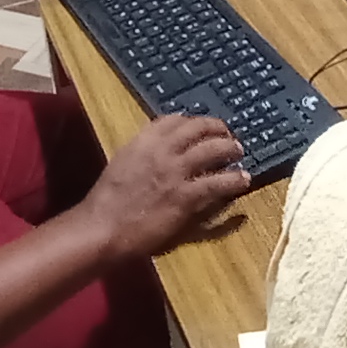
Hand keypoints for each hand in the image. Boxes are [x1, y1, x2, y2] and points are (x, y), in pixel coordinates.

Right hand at [87, 114, 251, 259]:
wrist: (103, 227)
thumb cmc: (107, 202)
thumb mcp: (122, 165)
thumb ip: (143, 154)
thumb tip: (162, 150)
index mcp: (142, 142)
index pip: (173, 119)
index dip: (192, 121)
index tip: (201, 126)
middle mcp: (161, 151)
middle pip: (198, 128)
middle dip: (217, 129)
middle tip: (228, 135)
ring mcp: (176, 172)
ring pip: (213, 150)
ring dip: (230, 148)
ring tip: (239, 152)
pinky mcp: (187, 197)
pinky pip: (219, 183)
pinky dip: (234, 180)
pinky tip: (243, 180)